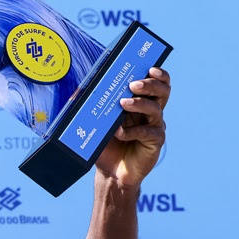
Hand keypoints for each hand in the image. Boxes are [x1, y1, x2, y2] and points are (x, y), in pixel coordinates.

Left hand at [95, 67, 170, 187]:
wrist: (111, 171)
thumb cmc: (105, 143)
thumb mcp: (97, 121)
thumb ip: (90, 106)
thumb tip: (76, 91)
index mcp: (141, 102)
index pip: (156, 83)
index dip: (158, 74)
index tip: (150, 68)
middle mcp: (151, 112)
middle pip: (162, 92)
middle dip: (150, 85)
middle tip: (133, 85)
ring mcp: (154, 126)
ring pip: (155, 109)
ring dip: (139, 104)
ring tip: (123, 103)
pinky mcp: (155, 142)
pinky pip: (148, 132)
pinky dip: (132, 131)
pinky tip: (119, 133)